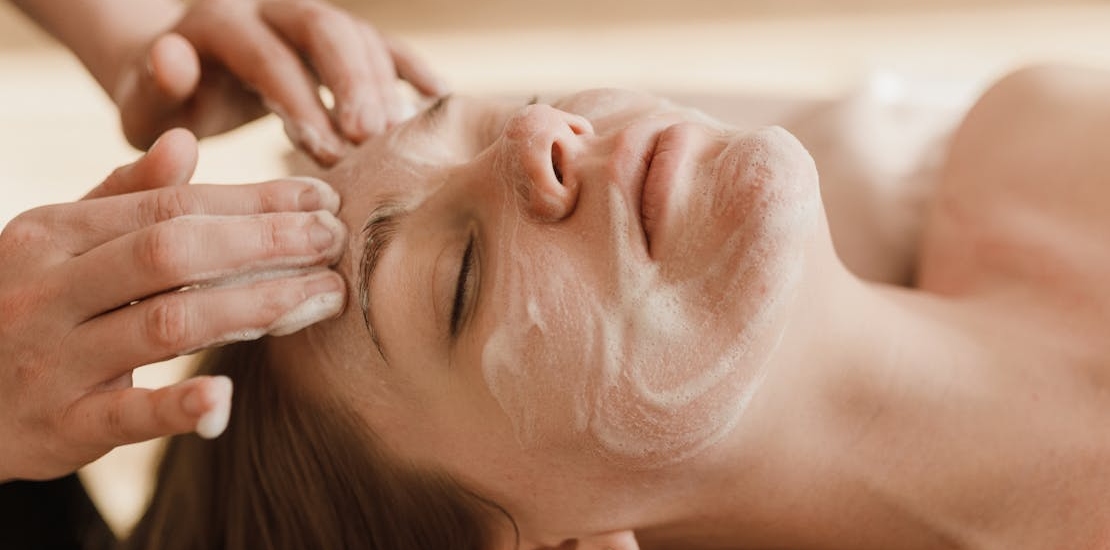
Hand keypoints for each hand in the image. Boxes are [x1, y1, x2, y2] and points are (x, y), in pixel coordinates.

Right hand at [0, 129, 347, 480]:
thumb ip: (119, 195)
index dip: (253, 201)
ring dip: (255, 307)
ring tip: (323, 297)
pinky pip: (124, 415)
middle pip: (175, 253)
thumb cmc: (22, 306)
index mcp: (53, 234)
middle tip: (334, 241)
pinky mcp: (58, 427)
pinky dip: (177, 406)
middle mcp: (49, 289)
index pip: (170, 205)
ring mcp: (51, 359)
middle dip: (265, 242)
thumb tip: (184, 142)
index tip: (320, 199)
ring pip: (166, 323)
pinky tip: (227, 396)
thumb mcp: (54, 242)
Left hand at [113, 0, 445, 165]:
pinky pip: (384, 45)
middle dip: (353, 81)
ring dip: (383, 84)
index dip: (300, 99)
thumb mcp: (144, 103)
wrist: (183, 75)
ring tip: (399, 137)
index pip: (266, 54)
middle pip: (323, 27)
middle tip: (375, 136)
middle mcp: (270, 8)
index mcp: (219, 22)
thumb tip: (176, 56)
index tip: (328, 152)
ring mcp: (309, 21)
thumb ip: (153, 86)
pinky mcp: (338, 41)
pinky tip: (439, 99)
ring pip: (358, 35)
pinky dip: (412, 69)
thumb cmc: (166, 105)